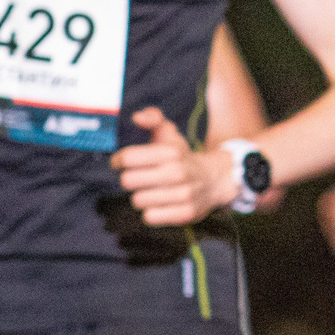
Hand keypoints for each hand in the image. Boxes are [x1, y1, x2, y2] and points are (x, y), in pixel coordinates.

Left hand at [112, 106, 236, 227]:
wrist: (216, 179)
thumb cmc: (182, 156)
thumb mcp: (170, 134)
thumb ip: (153, 118)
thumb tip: (136, 117)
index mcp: (171, 152)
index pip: (128, 158)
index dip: (118, 160)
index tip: (120, 162)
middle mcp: (177, 172)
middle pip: (128, 181)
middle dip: (129, 179)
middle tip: (137, 177)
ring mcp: (183, 195)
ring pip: (138, 200)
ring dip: (141, 196)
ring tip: (151, 191)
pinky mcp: (185, 213)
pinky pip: (150, 217)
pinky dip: (151, 211)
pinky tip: (159, 203)